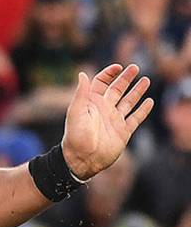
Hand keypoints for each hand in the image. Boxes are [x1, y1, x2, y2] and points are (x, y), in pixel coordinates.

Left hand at [61, 64, 153, 179]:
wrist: (83, 159)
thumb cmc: (76, 136)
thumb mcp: (76, 112)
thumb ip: (81, 93)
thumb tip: (82, 73)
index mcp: (91, 103)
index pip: (101, 83)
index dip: (108, 74)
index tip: (118, 67)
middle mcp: (104, 109)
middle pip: (116, 89)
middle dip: (125, 78)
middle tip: (135, 67)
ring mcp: (114, 120)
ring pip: (128, 102)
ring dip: (137, 91)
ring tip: (146, 80)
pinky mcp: (123, 132)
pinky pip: (135, 118)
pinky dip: (143, 110)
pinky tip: (149, 101)